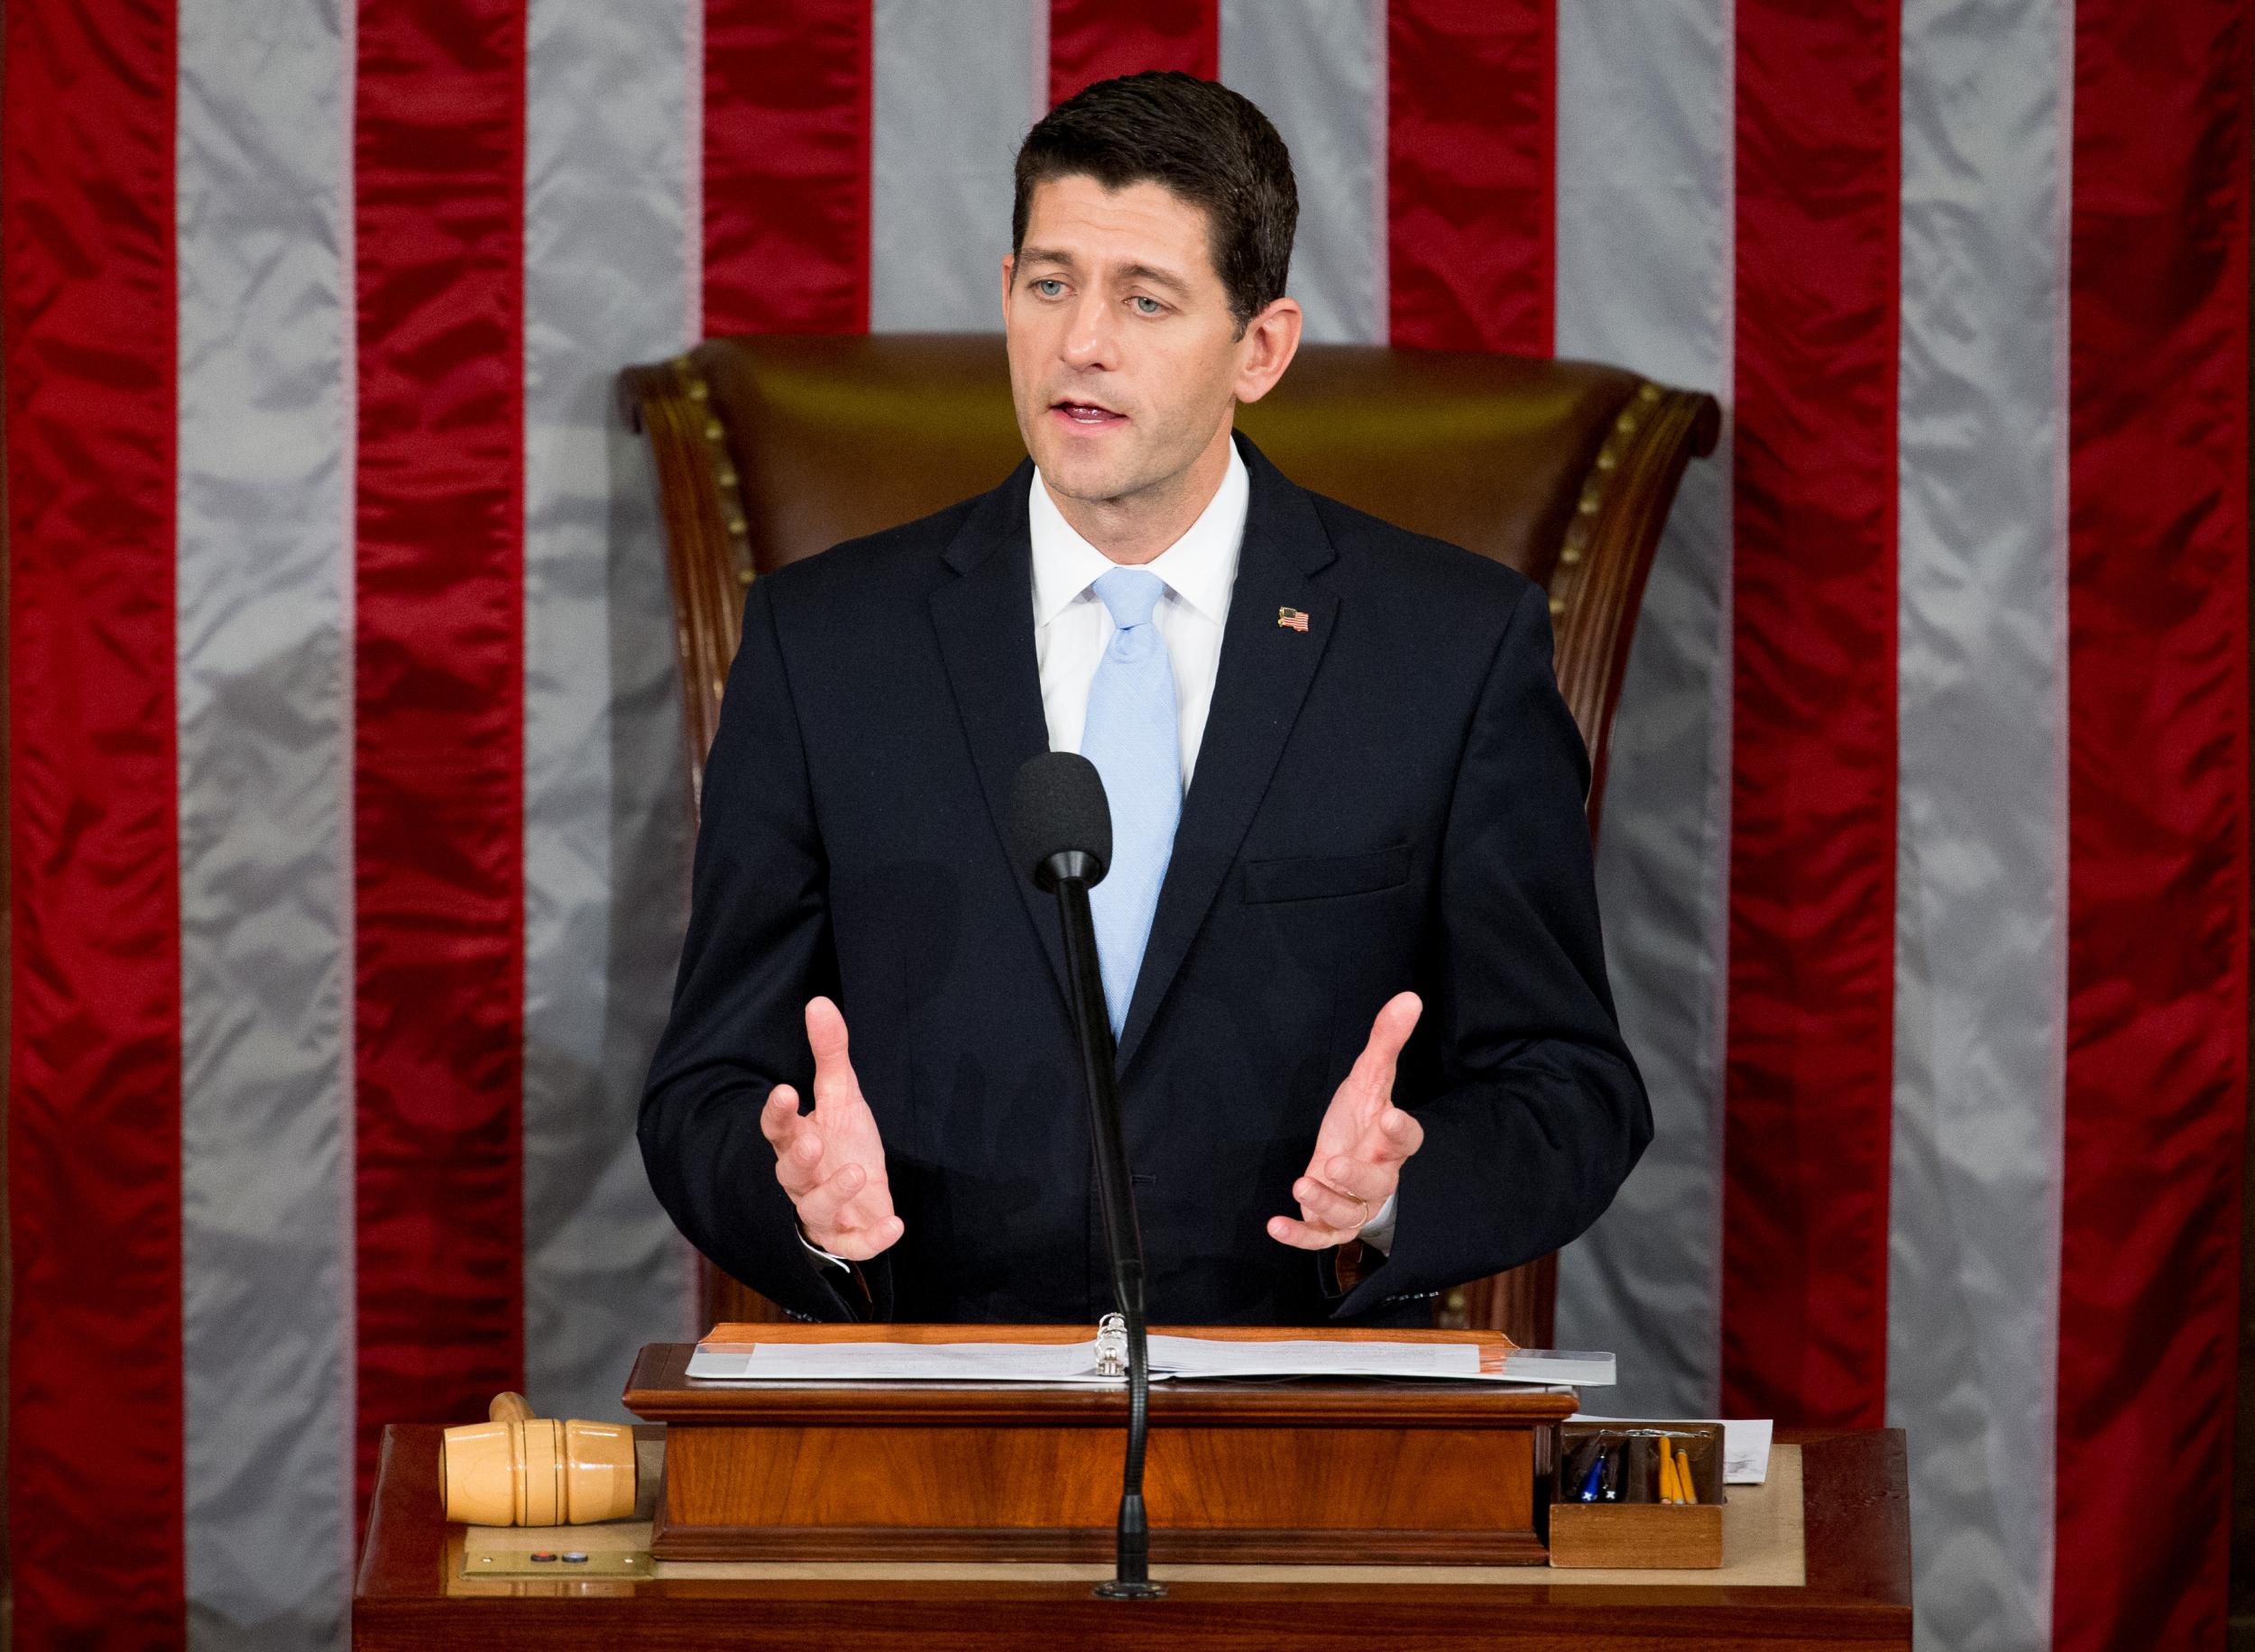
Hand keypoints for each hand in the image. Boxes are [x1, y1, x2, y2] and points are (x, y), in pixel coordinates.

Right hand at [760, 997, 903, 1260]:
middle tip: (812, 1143)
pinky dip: (872, 1239)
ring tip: (857, 1174)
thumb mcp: (843, 1095)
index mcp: (797, 1139)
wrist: (864, 1192)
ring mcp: (821, 1210)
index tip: (786, 1090)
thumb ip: (830, 1053)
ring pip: (815, 1208)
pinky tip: (895, 1224)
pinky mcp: (846, 1236)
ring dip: (834, 1194)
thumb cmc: (844, 1141)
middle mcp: (802, 1179)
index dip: (778, 1112)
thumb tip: (819, 1002)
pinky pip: (853, 1244)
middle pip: (788, 1172)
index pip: (777, 1128)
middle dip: (798, 1159)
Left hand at [1267, 992, 1424, 1249]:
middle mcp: (1378, 1175)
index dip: (1402, 1132)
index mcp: (1388, 1141)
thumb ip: (1386, 1041)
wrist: (1346, 1159)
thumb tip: (1409, 997)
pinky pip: (1319, 1236)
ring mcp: (1354, 1202)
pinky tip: (1275, 1225)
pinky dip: (1299, 1235)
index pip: (1407, 1140)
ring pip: (1349, 1214)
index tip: (1391, 1118)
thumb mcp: (1368, 1077)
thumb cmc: (1361, 1120)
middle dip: (1357, 1178)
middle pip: (1378, 1183)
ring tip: (1301, 1185)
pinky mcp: (1329, 1222)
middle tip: (1331, 1165)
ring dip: (1325, 1203)